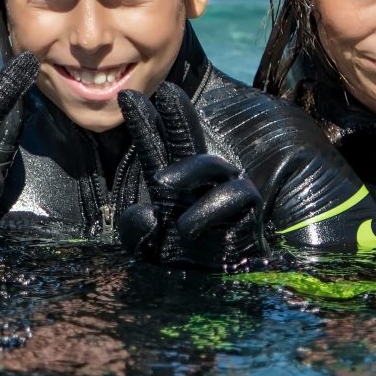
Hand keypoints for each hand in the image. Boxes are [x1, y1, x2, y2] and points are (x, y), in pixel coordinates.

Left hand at [114, 88, 263, 268]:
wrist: (227, 284)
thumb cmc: (189, 263)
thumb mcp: (150, 250)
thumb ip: (136, 233)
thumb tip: (144, 213)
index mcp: (174, 188)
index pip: (159, 149)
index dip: (146, 124)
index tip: (128, 97)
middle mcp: (200, 184)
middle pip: (187, 142)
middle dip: (176, 116)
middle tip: (166, 91)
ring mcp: (225, 192)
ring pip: (210, 165)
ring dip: (186, 169)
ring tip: (163, 182)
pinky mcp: (248, 209)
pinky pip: (233, 195)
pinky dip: (209, 208)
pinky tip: (186, 226)